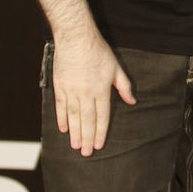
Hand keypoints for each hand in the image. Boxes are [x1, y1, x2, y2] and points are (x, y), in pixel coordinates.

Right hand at [52, 32, 136, 154]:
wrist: (76, 38)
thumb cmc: (98, 51)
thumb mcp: (116, 68)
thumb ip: (124, 87)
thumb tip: (132, 102)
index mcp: (101, 90)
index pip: (102, 117)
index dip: (101, 132)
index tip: (99, 145)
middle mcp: (86, 93)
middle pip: (87, 121)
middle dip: (87, 138)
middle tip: (86, 153)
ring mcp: (71, 90)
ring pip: (73, 116)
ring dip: (74, 132)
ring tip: (75, 146)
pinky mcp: (60, 86)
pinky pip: (60, 106)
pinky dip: (61, 119)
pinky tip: (63, 129)